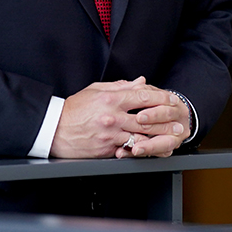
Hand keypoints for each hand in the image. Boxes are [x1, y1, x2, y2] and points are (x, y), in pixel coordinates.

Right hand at [51, 77, 185, 157]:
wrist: (54, 130)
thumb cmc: (74, 109)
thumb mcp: (96, 90)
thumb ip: (121, 86)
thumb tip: (140, 81)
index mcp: (111, 99)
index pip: (143, 97)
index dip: (161, 98)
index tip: (172, 100)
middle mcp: (112, 117)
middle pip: (147, 119)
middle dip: (166, 122)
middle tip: (178, 124)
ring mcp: (110, 134)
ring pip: (140, 137)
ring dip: (158, 138)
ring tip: (171, 139)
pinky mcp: (106, 149)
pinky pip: (127, 150)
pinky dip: (140, 149)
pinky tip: (151, 149)